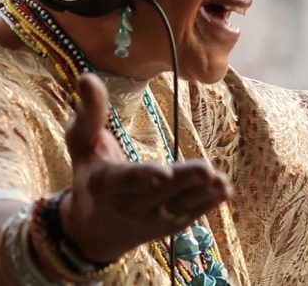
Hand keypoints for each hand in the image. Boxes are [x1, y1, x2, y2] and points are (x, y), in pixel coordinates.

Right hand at [58, 73, 231, 262]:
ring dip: (202, 195)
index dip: (144, 177)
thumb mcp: (82, 144)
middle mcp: (129, 205)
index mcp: (105, 183)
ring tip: (221, 182)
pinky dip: (208, 204)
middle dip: (184, 182)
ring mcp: (152, 219)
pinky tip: (224, 190)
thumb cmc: (89, 174)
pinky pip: (191, 215)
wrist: (93, 230)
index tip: (163, 174)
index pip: (127, 180)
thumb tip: (87, 77)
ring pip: (180, 206)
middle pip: (160, 193)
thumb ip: (89, 113)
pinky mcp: (170, 226)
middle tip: (207, 170)